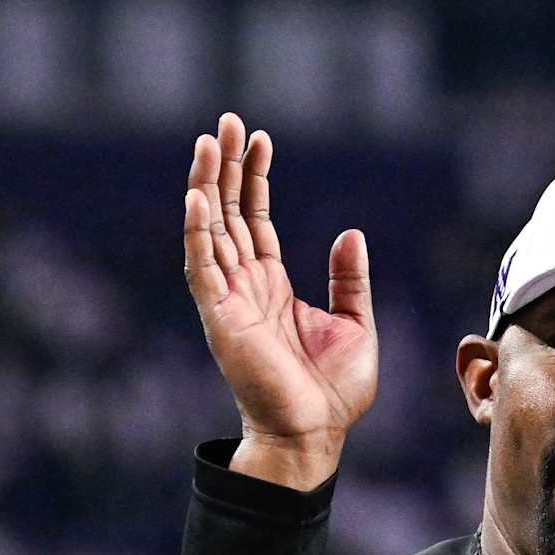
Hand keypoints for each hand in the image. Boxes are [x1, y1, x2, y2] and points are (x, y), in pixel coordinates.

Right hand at [183, 112, 377, 488]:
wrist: (315, 433)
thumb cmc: (333, 392)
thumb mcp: (356, 323)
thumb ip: (349, 279)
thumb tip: (350, 232)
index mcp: (273, 287)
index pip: (255, 220)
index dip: (255, 179)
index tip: (261, 139)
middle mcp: (245, 287)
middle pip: (229, 213)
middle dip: (227, 167)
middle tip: (227, 121)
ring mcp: (229, 301)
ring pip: (211, 230)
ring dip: (207, 185)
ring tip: (209, 142)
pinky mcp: (220, 318)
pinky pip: (202, 268)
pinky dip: (198, 232)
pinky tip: (198, 197)